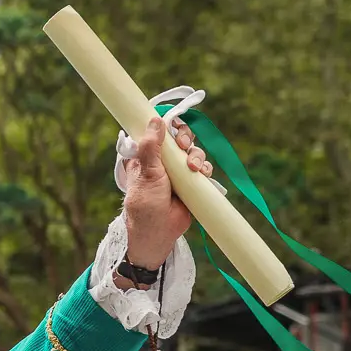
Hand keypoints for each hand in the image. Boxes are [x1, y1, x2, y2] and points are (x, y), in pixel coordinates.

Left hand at [121, 115, 213, 269]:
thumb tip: (155, 120)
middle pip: (180, 137)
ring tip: (192, 168)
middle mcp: (163, 160)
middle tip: (183, 145)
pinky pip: (203, 168)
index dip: (168, 125)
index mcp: (146, 155)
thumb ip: (150, 146)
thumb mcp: (146, 172)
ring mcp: (178, 171)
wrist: (158, 231)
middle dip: (185, 138)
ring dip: (196, 155)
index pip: (159, 131)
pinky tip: (202, 174)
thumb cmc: (145, 202)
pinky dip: (205, 168)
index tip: (173, 127)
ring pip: (194, 151)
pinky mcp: (192, 182)